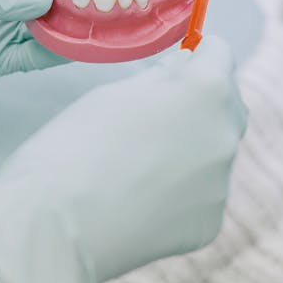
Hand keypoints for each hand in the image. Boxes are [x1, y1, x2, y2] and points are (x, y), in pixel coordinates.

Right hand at [0, 36, 248, 282]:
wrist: (55, 228)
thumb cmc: (71, 148)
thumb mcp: (111, 94)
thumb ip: (159, 79)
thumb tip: (182, 69)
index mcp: (205, 91)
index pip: (219, 54)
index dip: (197, 54)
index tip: (178, 62)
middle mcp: (225, 136)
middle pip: (226, 105)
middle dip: (200, 101)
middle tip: (155, 113)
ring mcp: (221, 186)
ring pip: (212, 154)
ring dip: (189, 150)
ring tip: (138, 165)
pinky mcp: (209, 225)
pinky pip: (201, 196)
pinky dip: (179, 194)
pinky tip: (139, 200)